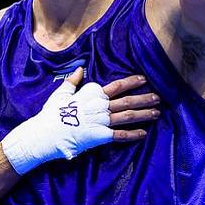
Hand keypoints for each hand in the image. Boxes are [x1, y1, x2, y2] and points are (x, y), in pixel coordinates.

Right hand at [1, 68, 159, 174]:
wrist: (46, 133)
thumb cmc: (52, 113)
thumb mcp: (62, 93)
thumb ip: (73, 80)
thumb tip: (80, 68)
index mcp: (92, 93)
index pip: (116, 85)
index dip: (131, 81)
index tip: (143, 79)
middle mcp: (100, 105)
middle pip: (127, 99)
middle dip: (144, 97)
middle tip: (158, 97)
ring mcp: (101, 120)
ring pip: (127, 115)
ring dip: (143, 113)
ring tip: (156, 112)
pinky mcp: (100, 136)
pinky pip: (120, 135)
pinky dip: (132, 134)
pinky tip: (143, 134)